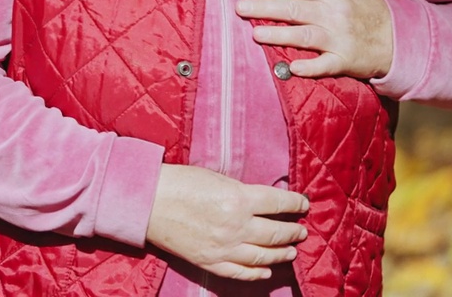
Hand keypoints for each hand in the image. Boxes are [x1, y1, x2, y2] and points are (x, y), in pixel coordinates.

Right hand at [146, 164, 308, 279]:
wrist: (147, 201)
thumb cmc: (179, 182)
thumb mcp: (216, 177)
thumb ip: (241, 192)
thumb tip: (262, 202)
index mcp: (239, 199)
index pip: (279, 204)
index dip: (295, 204)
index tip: (303, 204)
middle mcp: (237, 226)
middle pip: (277, 233)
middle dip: (293, 231)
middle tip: (301, 229)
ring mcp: (224, 248)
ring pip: (264, 256)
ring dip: (282, 253)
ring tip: (291, 250)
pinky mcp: (210, 262)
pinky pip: (241, 273)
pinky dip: (257, 273)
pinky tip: (266, 270)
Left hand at [235, 0, 393, 78]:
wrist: (397, 39)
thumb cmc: (369, 7)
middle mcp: (334, 14)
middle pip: (294, 9)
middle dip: (265, 8)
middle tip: (239, 8)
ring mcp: (339, 39)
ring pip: (305, 36)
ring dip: (280, 35)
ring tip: (255, 34)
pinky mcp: (344, 61)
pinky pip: (325, 65)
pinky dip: (309, 67)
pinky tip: (291, 68)